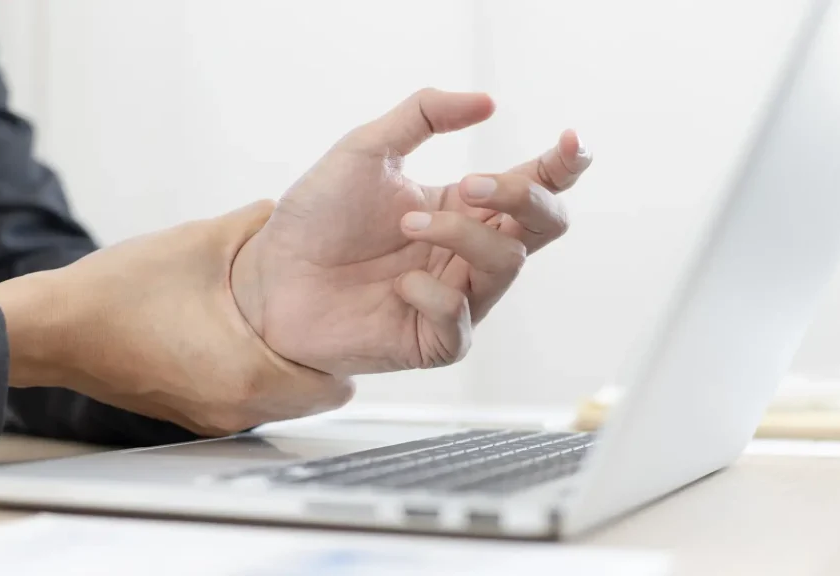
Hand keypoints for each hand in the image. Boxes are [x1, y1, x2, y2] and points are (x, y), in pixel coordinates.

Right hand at [0, 202, 352, 435]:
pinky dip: (251, 368)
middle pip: (311, 395)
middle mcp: (235, 409)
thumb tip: (286, 209)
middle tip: (314, 314)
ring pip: (278, 398)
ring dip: (284, 361)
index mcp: (248, 376)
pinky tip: (233, 329)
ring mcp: (211, 417)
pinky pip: (243, 396)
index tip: (343, 320)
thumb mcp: (199, 242)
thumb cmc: (115, 295)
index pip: (336, 388)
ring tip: (273, 317)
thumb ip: (255, 224)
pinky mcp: (190, 413)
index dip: (348, 352)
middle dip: (319, 356)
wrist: (51, 331)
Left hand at [232, 89, 591, 374]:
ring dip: (461, 235)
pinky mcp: (431, 339)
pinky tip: (400, 283)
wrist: (270, 276)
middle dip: (523, 198)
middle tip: (472, 182)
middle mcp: (466, 251)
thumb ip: (422, 116)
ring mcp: (454, 297)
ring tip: (406, 224)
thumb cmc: (317, 218)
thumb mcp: (365, 149)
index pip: (533, 186)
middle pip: (542, 228)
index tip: (570, 143)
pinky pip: (462, 322)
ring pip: (506, 265)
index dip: (563, 166)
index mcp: (462, 207)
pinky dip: (435, 295)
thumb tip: (485, 101)